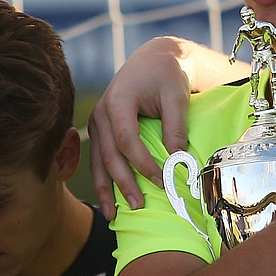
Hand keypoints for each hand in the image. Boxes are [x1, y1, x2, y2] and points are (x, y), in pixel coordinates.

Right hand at [88, 37, 194, 217]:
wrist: (154, 60)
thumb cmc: (167, 76)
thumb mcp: (176, 97)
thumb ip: (175, 127)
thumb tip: (178, 160)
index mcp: (118, 101)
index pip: (126, 139)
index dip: (142, 163)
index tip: (161, 180)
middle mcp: (101, 112)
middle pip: (109, 154)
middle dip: (123, 183)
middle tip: (138, 207)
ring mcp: (98, 122)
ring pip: (98, 161)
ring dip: (106, 189)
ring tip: (114, 215)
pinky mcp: (101, 130)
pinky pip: (99, 159)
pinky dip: (104, 180)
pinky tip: (109, 201)